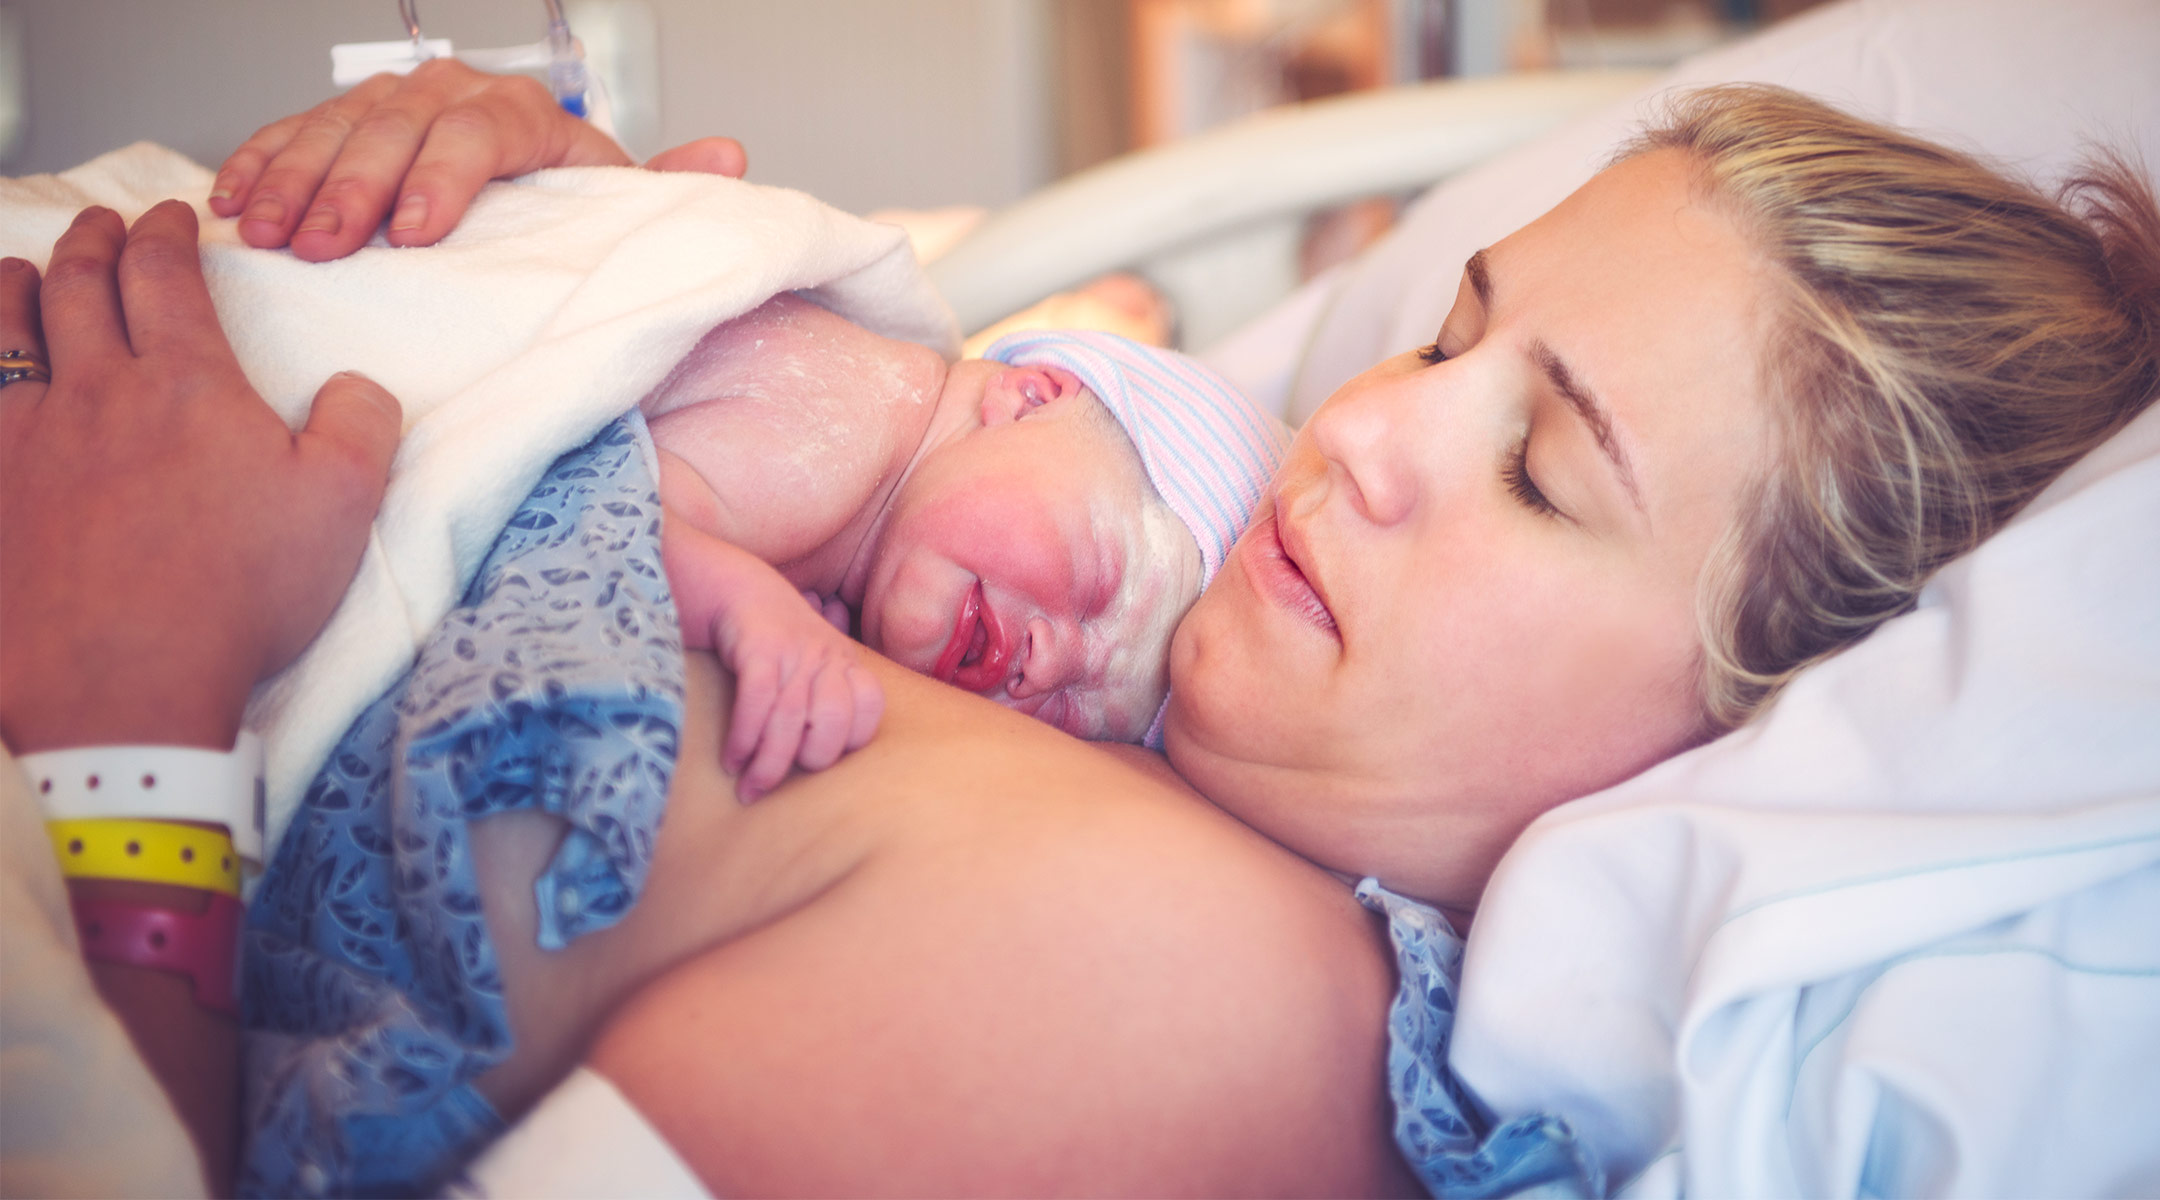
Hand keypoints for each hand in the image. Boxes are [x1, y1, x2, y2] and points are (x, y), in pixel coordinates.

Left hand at [0, 202, 401, 752]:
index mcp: (189, 384)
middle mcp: (100, 392)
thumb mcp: (342, 506)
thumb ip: (359, 425)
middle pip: (80, 287)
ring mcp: (31, 439)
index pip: (167, 276)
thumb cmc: (241, 594)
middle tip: (104, 224)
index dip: (169, 233)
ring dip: (15, 286)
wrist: (124, 681)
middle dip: (94, 242)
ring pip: (9, 331)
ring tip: (19, 268)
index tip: (175, 214)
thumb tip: (356, 381)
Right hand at [211, 60, 747, 262]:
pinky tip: (230, 202)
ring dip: (296, 180)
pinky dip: (259, 163)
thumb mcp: (617, 205)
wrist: (525, 194)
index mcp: (523, 116)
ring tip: (269, 234)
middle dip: (356, 188)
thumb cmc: (566, 209)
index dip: (445, 179)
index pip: (480, 134)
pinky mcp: (342, 124)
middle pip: (398, 131)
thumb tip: (728, 158)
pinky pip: (291, 132)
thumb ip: (664, 187)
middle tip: (327, 245)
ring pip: (336, 129)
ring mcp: (392, 105)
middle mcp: (453, 96)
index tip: (417, 234)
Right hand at [664, 522, 881, 801]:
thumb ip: (817, 697)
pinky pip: (759, 701)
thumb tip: (813, 757)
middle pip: (834, 722)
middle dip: (807, 760)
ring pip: (792, 719)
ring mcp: (795, 647)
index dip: (845, 742)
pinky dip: (744, 737)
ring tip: (748, 788)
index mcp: (844, 660)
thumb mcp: (804, 661)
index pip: (870, 711)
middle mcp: (826, 653)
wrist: (723, 580)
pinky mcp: (760, 644)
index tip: (813, 758)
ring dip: (767, 764)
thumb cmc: (763, 635)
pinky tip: (731, 759)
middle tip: (778, 777)